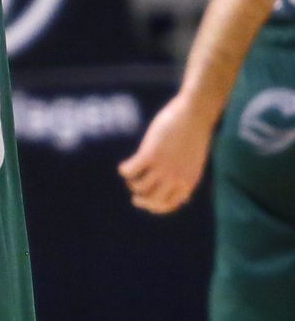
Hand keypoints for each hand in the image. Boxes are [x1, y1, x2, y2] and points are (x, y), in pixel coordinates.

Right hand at [119, 94, 213, 212]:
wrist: (195, 113)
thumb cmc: (194, 133)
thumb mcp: (193, 160)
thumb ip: (185, 176)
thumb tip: (181, 196)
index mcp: (188, 181)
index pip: (168, 205)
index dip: (155, 207)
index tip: (146, 202)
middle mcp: (175, 177)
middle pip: (151, 200)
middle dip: (141, 200)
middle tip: (135, 196)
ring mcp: (162, 167)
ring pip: (138, 186)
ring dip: (132, 182)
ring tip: (131, 175)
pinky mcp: (149, 155)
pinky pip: (130, 171)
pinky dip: (124, 170)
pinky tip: (124, 165)